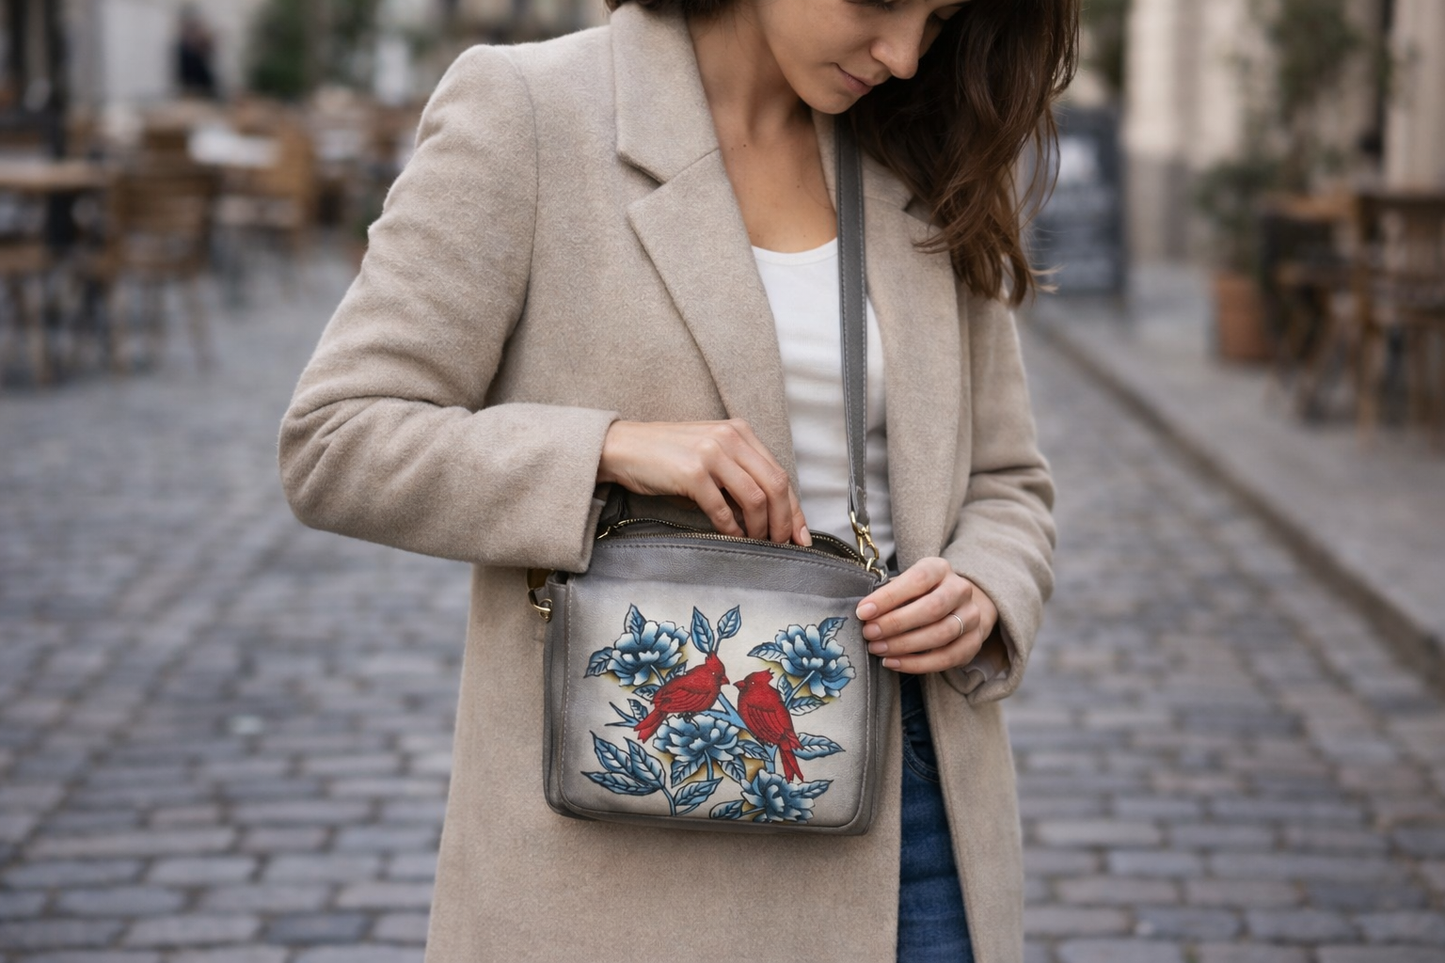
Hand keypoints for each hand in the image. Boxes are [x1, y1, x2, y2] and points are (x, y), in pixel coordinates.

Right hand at [598, 419, 809, 544]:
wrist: (622, 447)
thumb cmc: (665, 455)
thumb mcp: (710, 453)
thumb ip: (738, 472)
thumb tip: (768, 513)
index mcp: (739, 432)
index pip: (779, 473)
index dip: (794, 508)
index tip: (800, 534)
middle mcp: (729, 438)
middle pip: (775, 485)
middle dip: (785, 521)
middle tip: (784, 544)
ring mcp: (711, 454)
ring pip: (755, 498)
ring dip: (760, 528)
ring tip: (757, 542)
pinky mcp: (692, 473)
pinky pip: (723, 509)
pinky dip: (732, 529)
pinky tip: (733, 537)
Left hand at [855, 557, 997, 673]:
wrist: (958, 606)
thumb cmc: (921, 594)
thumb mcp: (906, 584)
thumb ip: (889, 594)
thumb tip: (864, 613)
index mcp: (940, 569)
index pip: (917, 579)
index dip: (889, 596)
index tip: (863, 611)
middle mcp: (960, 590)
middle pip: (932, 608)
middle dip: (896, 623)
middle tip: (869, 633)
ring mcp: (971, 617)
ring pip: (941, 634)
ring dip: (904, 645)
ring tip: (878, 649)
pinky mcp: (973, 642)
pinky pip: (947, 657)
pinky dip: (917, 664)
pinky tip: (894, 662)